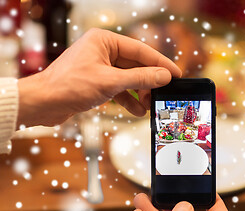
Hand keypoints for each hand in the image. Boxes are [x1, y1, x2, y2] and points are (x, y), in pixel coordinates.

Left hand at [17, 28, 180, 127]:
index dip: (160, 63)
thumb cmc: (68, 86)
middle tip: (162, 94)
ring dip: (139, 93)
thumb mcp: (111, 82)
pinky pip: (119, 87)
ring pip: (129, 78)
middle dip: (148, 83)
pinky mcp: (97, 80)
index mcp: (104, 40)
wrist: (43, 103)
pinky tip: (136, 109)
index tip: (176, 73)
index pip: (141, 51)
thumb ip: (140, 79)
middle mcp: (103, 50)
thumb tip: (164, 76)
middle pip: (136, 65)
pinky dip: (128, 99)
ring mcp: (100, 66)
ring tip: (149, 106)